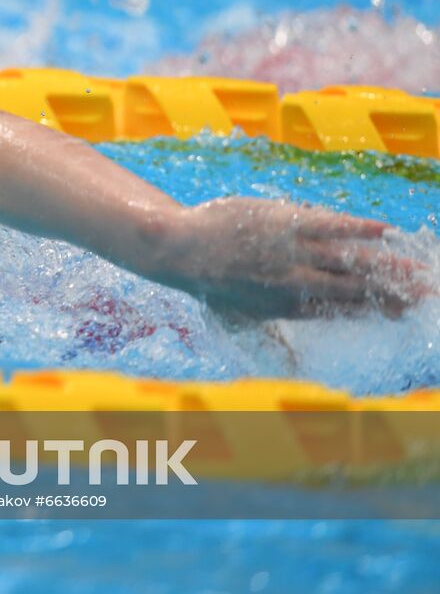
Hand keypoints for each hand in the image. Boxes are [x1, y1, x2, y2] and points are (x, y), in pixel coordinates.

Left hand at [145, 198, 426, 319]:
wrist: (179, 250)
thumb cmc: (207, 283)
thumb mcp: (241, 321)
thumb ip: (274, 342)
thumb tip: (293, 369)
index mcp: (291, 307)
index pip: (346, 309)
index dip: (380, 310)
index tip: (408, 310)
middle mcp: (298, 283)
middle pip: (357, 289)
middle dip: (397, 292)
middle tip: (429, 294)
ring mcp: (293, 253)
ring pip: (350, 261)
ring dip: (388, 265)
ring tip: (419, 271)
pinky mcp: (285, 224)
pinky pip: (329, 226)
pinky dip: (357, 229)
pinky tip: (385, 231)